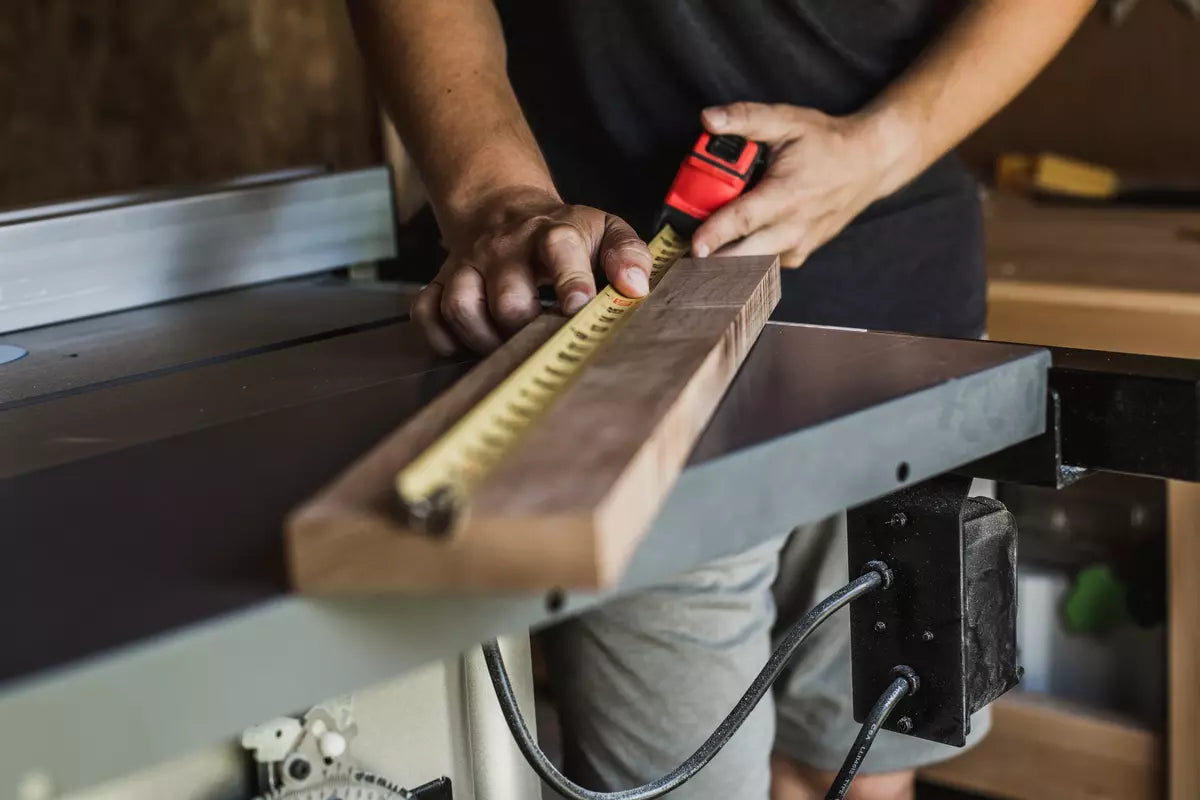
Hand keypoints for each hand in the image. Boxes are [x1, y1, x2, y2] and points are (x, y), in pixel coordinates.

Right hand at [412, 188, 652, 354]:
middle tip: (542, 339)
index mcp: (552, 232)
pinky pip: (426, 313)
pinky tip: (467, 341)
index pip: (559, 248)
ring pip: (461, 308)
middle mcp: (505, 248)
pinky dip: (442, 337)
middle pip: (507, 300)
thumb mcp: (605, 230)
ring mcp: (469, 264)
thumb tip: (636, 287)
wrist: (506, 211)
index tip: (578, 308)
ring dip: (484, 339)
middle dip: (526, 329)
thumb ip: (628, 253)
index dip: (570, 280)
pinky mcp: (442, 280)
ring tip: (507, 345)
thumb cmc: (564, 235)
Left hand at [691, 103, 916, 267]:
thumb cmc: (827, 143)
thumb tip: (708, 119)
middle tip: (682, 260)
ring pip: (754, 266)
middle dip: (713, 262)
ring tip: (700, 255)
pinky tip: (730, 246)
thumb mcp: (788, 121)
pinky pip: (764, 264)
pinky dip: (745, 259)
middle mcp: (794, 228)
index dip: (716, 233)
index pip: (745, 220)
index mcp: (788, 195)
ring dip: (726, 262)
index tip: (694, 246)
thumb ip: (747, 118)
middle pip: (746, 257)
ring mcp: (798, 246)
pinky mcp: (798, 255)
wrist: (869, 164)